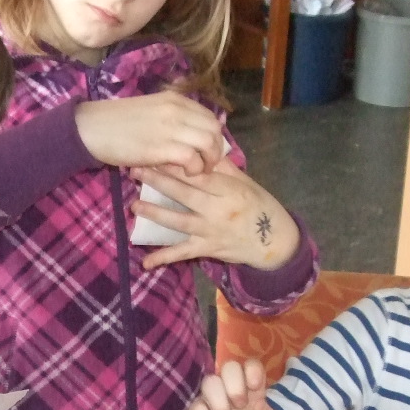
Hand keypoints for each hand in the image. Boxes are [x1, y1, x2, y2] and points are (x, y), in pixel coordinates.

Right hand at [75, 91, 226, 175]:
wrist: (92, 128)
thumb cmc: (116, 122)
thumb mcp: (150, 110)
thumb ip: (172, 117)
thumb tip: (190, 134)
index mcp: (175, 100)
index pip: (210, 116)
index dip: (214, 136)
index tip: (207, 151)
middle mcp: (178, 110)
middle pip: (214, 129)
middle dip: (216, 150)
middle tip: (206, 164)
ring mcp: (171, 128)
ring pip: (209, 143)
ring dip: (208, 161)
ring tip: (197, 171)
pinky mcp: (162, 147)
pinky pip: (193, 159)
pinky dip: (194, 169)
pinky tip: (185, 173)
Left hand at [130, 163, 298, 271]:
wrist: (275, 241)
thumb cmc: (258, 205)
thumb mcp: (245, 182)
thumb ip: (223, 167)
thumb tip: (201, 145)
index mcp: (229, 188)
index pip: (199, 174)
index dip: (176, 164)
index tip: (156, 153)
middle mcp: (218, 209)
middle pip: (184, 193)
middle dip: (159, 181)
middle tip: (136, 170)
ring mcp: (211, 230)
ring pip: (179, 221)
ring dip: (155, 213)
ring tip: (134, 205)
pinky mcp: (207, 249)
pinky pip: (183, 253)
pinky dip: (164, 258)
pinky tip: (145, 263)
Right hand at [186, 363, 277, 409]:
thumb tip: (261, 403)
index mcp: (252, 394)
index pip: (251, 366)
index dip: (252, 369)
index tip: (254, 386)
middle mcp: (231, 392)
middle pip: (229, 367)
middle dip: (235, 384)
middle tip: (239, 405)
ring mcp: (211, 401)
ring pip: (210, 382)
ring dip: (220, 402)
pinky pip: (196, 406)